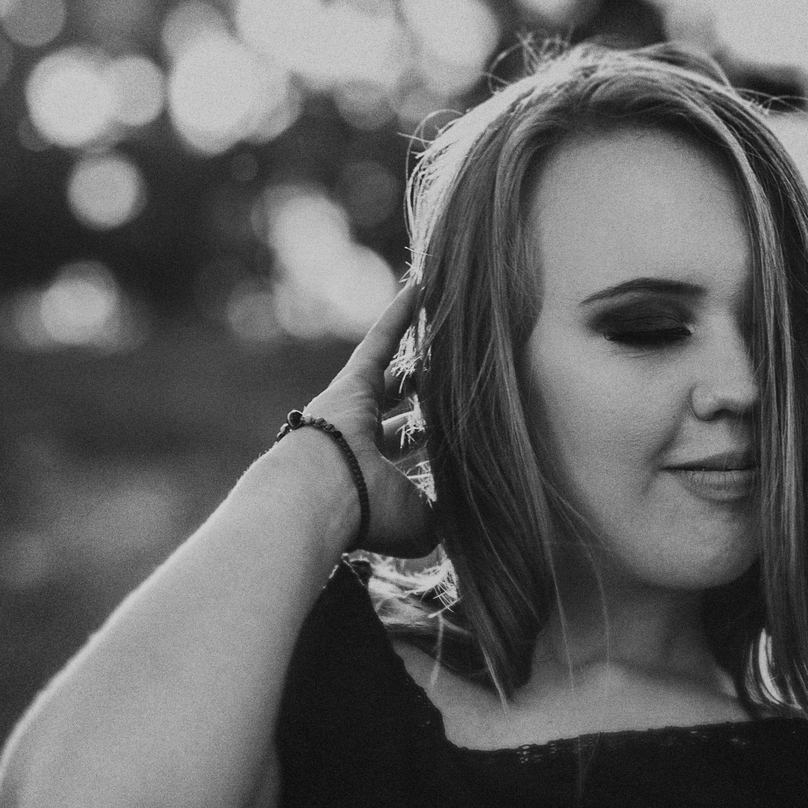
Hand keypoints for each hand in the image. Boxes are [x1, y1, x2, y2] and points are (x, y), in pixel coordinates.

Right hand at [300, 283, 438, 558]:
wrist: (324, 493)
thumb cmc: (372, 514)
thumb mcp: (425, 522)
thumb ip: (452, 508)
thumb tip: (484, 505)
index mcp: (378, 477)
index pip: (411, 454)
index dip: (435, 444)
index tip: (464, 435)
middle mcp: (365, 441)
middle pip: (407, 411)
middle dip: (432, 400)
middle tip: (464, 381)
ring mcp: (357, 406)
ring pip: (398, 374)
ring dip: (423, 354)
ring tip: (453, 328)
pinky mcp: (354, 378)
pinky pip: (383, 339)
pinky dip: (402, 313)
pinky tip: (425, 286)